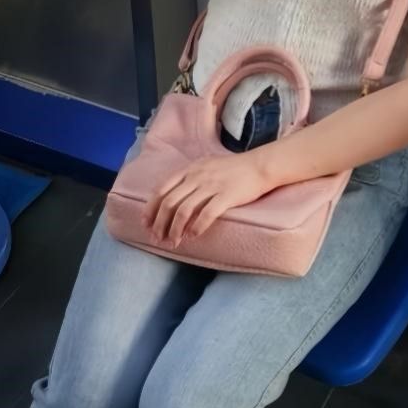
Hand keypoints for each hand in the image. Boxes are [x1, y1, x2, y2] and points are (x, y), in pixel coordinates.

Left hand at [144, 151, 272, 247]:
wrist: (261, 165)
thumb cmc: (235, 168)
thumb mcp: (207, 165)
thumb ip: (190, 177)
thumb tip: (175, 198)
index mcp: (190, 169)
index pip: (161, 189)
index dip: (151, 208)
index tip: (146, 223)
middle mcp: (197, 176)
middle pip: (169, 203)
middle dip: (159, 224)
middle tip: (157, 238)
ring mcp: (211, 185)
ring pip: (183, 211)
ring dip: (174, 230)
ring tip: (173, 242)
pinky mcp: (226, 196)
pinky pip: (206, 215)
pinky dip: (196, 228)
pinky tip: (193, 236)